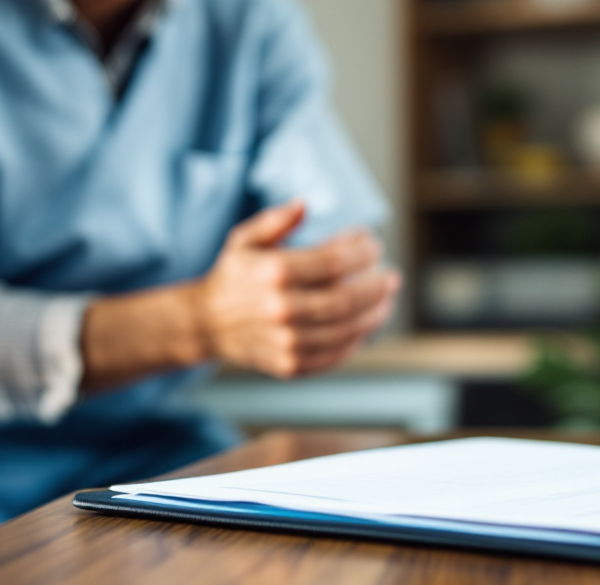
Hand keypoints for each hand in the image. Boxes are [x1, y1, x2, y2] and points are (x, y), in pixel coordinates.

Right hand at [193, 200, 400, 378]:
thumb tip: (305, 204)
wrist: (207, 324)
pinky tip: (366, 326)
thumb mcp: (245, 239)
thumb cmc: (233, 276)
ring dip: (374, 315)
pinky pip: (334, 355)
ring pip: (346, 331)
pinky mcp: (290, 365)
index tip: (374, 246)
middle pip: (345, 300)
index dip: (361, 253)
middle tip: (392, 277)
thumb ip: (276, 220)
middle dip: (376, 287)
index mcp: (273, 274)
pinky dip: (356, 341)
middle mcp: (280, 310)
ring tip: (386, 301)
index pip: (333, 262)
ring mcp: (286, 342)